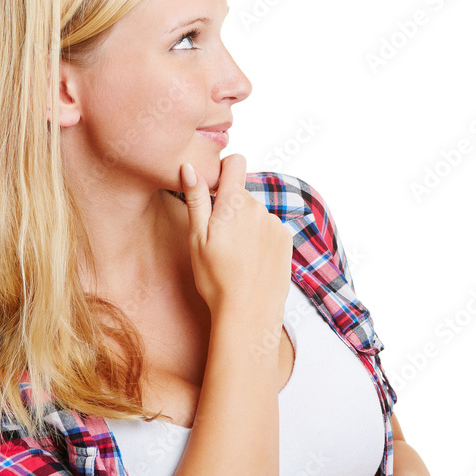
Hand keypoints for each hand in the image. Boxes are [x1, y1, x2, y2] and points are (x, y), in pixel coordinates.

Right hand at [180, 154, 292, 319]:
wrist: (249, 312)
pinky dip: (261, 239)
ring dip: (246, 225)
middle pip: (243, 194)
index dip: (224, 170)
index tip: (214, 190)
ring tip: (236, 256)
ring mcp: (276, 223)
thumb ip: (196, 199)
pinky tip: (252, 261)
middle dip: (231, 208)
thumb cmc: (216, 278)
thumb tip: (189, 167)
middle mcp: (260, 207)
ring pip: (256, 214)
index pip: (235, 162)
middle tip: (220, 240)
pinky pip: (270, 229)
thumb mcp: (197, 238)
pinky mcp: (287, 239)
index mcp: (234, 203)